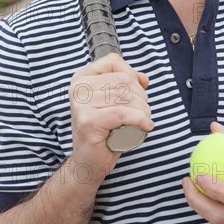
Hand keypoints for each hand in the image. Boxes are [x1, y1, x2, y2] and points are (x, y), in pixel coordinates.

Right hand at [69, 53, 153, 185]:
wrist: (88, 162)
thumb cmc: (103, 131)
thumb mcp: (115, 102)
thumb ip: (128, 85)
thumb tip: (144, 78)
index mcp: (82, 78)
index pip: (113, 61)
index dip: (131, 74)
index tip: (136, 91)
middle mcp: (78, 88)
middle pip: (123, 79)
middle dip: (141, 95)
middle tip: (143, 111)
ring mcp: (81, 104)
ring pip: (126, 97)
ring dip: (143, 109)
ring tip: (144, 120)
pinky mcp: (88, 121)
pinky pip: (123, 114)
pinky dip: (140, 119)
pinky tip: (146, 126)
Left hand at [183, 122, 223, 223]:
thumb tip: (215, 128)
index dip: (214, 188)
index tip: (198, 173)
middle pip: (220, 216)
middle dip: (196, 201)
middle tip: (186, 180)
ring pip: (220, 221)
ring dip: (201, 204)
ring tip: (191, 184)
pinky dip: (212, 206)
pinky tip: (205, 190)